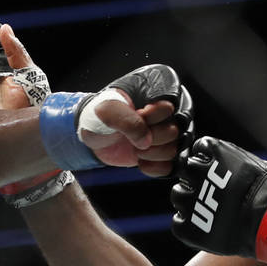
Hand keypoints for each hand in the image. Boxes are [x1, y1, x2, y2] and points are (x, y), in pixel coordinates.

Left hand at [40, 64, 191, 176]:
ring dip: (152, 154)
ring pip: (174, 149)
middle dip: (151, 139)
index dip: (152, 118)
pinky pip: (170, 166)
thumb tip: (146, 139)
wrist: (93, 136)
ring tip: (135, 149)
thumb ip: (127, 121)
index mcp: (154, 98)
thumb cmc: (99, 117)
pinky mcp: (160, 154)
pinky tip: (141, 161)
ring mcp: (163, 136)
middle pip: (174, 131)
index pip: (169, 108)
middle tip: (133, 137)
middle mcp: (163, 117)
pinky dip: (155, 168)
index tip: (138, 117)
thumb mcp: (107, 111)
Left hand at [170, 137, 266, 265]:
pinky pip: (178, 222)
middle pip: (185, 170)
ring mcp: (192, 200)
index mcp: (217, 153)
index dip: (207, 159)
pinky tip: (205, 226)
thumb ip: (235, 162)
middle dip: (195, 178)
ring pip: (178, 194)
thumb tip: (229, 163)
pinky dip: (188, 224)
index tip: (214, 168)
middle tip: (209, 190)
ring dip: (188, 199)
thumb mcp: (259, 165)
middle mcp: (199, 172)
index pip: (199, 148)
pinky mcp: (189, 227)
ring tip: (206, 209)